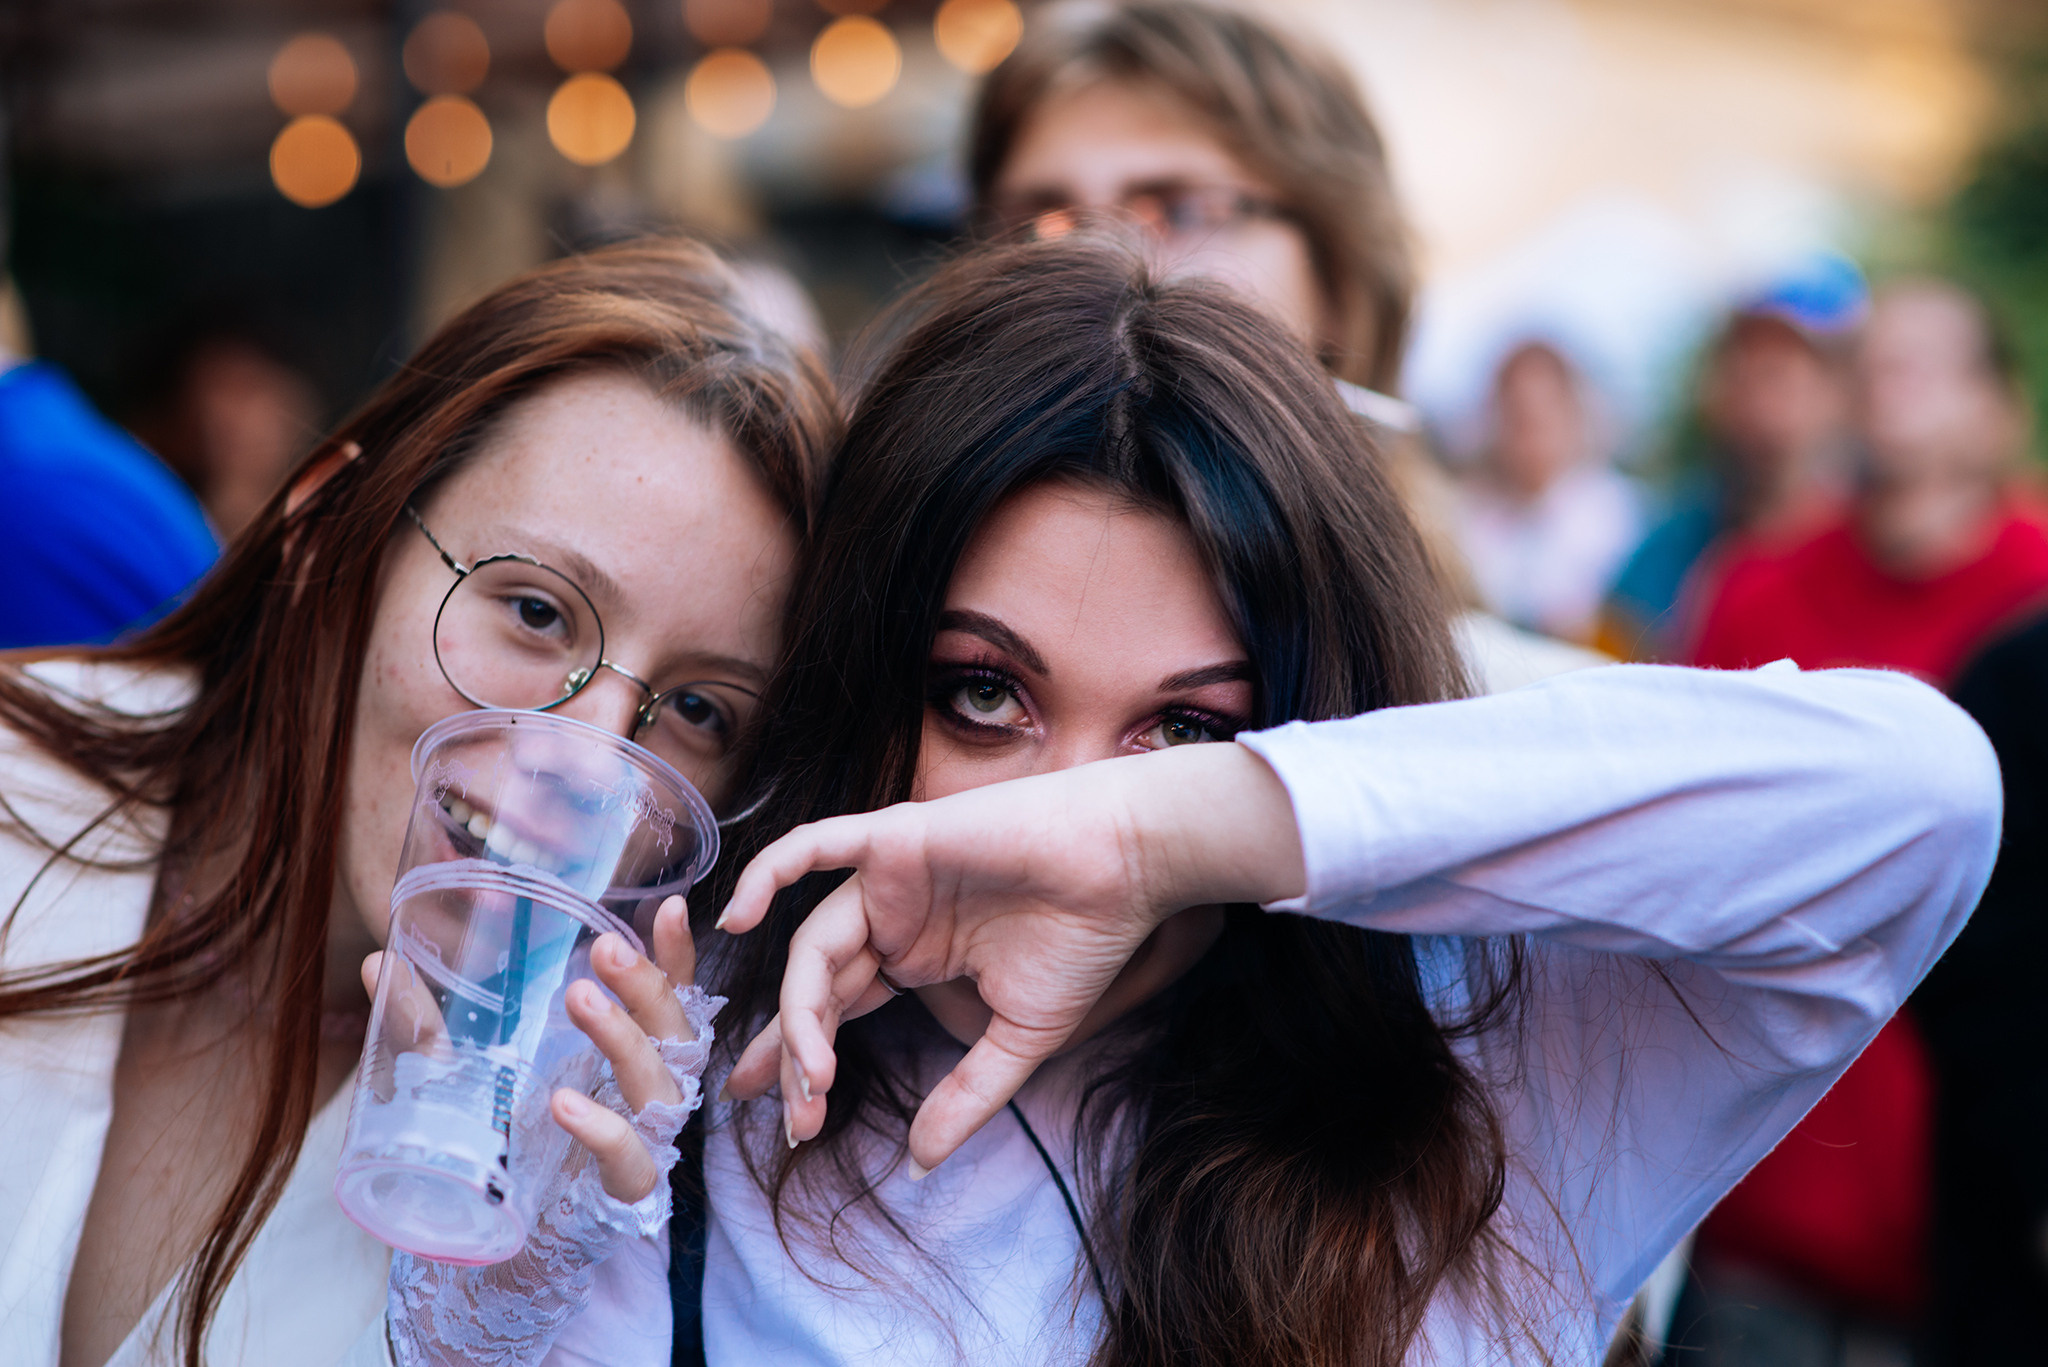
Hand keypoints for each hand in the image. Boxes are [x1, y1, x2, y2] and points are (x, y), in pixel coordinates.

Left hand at [360, 893, 697, 1203]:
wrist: (496, 1249)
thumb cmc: (500, 1146)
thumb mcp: (461, 1073)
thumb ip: (428, 1024)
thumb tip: (377, 962)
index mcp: (626, 1055)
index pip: (669, 996)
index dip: (676, 954)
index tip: (665, 905)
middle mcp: (646, 1093)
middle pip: (675, 1030)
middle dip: (646, 984)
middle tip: (606, 947)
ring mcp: (642, 1143)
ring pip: (659, 1085)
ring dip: (623, 1036)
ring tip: (579, 997)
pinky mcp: (621, 1193)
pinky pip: (630, 1159)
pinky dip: (602, 1129)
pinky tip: (565, 1103)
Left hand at [716, 741, 1303, 1174]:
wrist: (1130, 865)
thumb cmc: (1085, 939)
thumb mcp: (1019, 1038)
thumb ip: (966, 1097)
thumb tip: (919, 1165)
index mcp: (916, 957)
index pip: (839, 1013)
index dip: (803, 1064)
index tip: (786, 1125)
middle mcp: (892, 919)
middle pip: (817, 990)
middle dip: (795, 1058)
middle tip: (794, 1119)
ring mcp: (888, 879)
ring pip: (814, 946)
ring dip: (802, 1011)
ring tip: (812, 1072)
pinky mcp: (895, 837)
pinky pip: (814, 847)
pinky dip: (768, 872)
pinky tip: (738, 918)